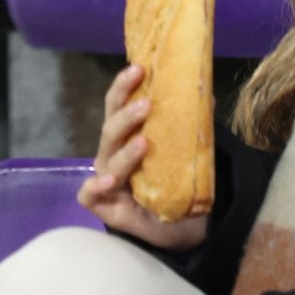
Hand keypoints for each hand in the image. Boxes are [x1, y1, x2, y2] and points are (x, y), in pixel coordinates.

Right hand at [76, 64, 209, 250]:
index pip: (119, 104)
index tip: (139, 68)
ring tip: (144, 143)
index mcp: (127, 134)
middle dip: (126, 115)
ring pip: (107, 159)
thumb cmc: (175, 182)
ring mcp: (105, 179)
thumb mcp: (185, 152)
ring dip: (125, 150)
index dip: (124, 86)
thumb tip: (206, 93)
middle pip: (111, 128)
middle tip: (147, 106)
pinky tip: (110, 182)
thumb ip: (190, 126)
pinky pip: (89, 194)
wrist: (180, 226)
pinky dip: (94, 186)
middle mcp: (112, 153)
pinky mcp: (104, 205)